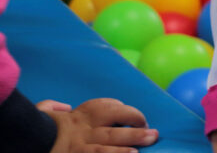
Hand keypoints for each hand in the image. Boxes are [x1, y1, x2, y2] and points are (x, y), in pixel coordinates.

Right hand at [43, 98, 158, 152]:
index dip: (127, 112)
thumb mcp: (45, 112)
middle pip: (113, 128)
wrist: (24, 140)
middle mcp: (83, 131)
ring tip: (142, 149)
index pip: (108, 108)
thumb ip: (57, 106)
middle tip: (154, 134)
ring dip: (126, 147)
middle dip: (136, 130)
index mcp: (80, 115)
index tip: (140, 118)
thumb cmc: (38, 126)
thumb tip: (64, 107)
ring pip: (106, 146)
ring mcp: (80, 147)